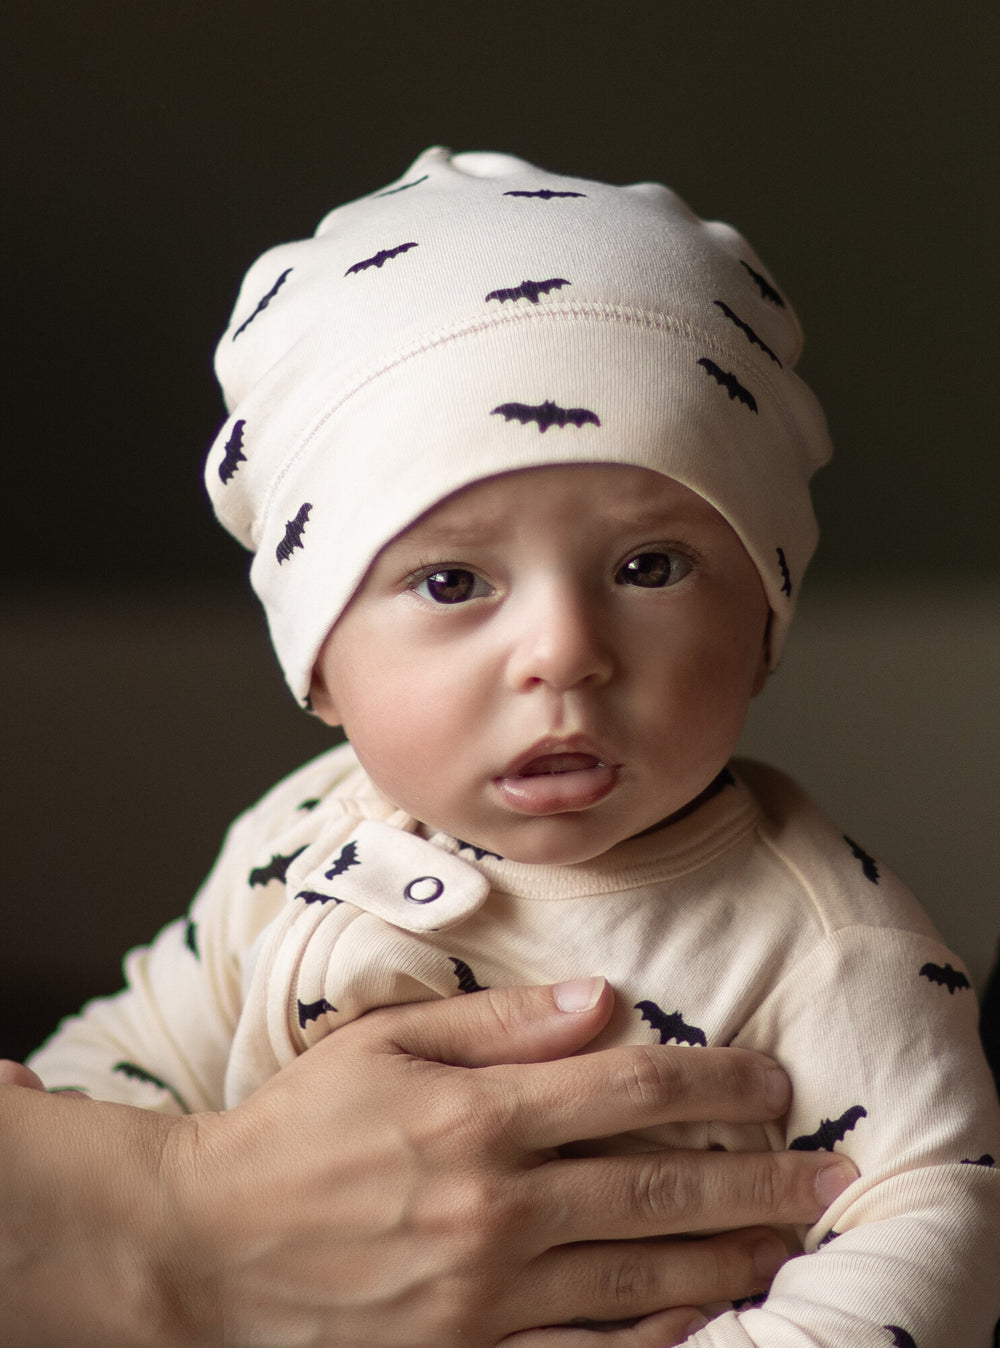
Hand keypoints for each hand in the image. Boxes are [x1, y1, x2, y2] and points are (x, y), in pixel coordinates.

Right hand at [161, 979, 852, 1345]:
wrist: (206, 1248)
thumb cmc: (294, 1132)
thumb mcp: (383, 1045)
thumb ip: (494, 1023)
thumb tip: (598, 1002)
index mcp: (478, 1117)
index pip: (629, 1088)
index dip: (714, 1080)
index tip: (773, 1082)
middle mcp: (496, 1206)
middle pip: (656, 1188)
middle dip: (756, 1180)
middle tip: (829, 1177)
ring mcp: (487, 1293)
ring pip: (638, 1275)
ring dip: (728, 1258)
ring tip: (792, 1244)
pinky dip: (652, 1338)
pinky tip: (703, 1321)